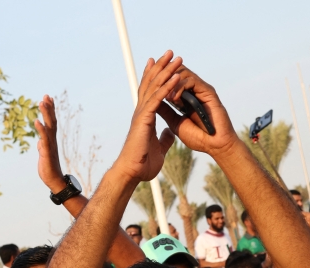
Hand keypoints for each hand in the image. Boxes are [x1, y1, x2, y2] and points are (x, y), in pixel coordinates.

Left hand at [34, 95, 66, 192]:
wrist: (54, 180)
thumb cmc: (48, 168)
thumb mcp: (43, 155)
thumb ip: (42, 146)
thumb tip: (39, 142)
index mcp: (51, 140)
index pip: (52, 123)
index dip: (50, 110)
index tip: (48, 99)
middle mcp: (52, 140)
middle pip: (51, 121)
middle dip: (49, 108)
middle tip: (46, 96)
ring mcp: (50, 145)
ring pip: (49, 126)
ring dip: (45, 114)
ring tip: (41, 102)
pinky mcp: (46, 152)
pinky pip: (44, 138)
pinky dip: (40, 129)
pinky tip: (36, 121)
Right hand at [111, 50, 180, 182]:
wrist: (132, 173)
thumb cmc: (142, 164)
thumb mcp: (159, 148)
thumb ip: (164, 138)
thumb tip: (170, 131)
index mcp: (145, 117)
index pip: (150, 92)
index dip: (156, 77)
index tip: (164, 64)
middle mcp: (141, 112)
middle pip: (151, 84)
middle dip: (161, 67)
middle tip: (170, 53)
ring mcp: (141, 114)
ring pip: (154, 87)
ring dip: (166, 71)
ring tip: (176, 58)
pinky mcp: (144, 119)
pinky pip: (157, 99)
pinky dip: (167, 87)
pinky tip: (176, 77)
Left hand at [157, 66, 239, 156]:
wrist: (214, 146)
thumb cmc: (197, 137)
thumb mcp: (175, 122)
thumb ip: (165, 111)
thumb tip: (150, 101)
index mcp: (186, 96)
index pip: (170, 79)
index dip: (157, 77)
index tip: (143, 80)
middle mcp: (194, 89)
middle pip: (175, 70)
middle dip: (162, 73)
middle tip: (151, 81)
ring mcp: (201, 89)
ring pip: (182, 72)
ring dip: (170, 82)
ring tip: (163, 96)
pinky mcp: (208, 91)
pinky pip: (191, 81)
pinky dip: (180, 87)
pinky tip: (173, 98)